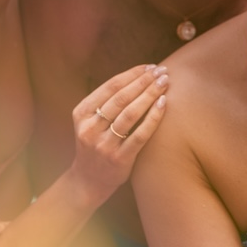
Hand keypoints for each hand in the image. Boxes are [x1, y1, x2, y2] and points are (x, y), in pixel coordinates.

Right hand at [69, 64, 168, 204]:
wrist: (87, 180)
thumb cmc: (96, 142)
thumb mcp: (91, 120)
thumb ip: (107, 101)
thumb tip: (140, 74)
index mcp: (81, 113)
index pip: (111, 86)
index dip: (133, 73)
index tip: (150, 66)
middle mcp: (90, 128)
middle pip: (121, 97)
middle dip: (144, 80)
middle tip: (162, 70)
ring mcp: (103, 145)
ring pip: (130, 113)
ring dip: (150, 94)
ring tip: (165, 82)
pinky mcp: (118, 159)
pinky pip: (140, 134)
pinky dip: (153, 117)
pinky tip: (163, 104)